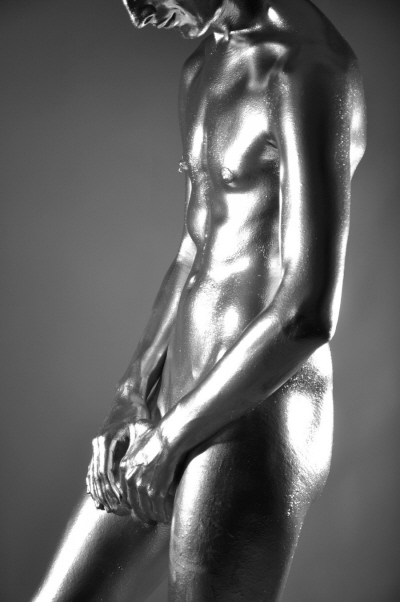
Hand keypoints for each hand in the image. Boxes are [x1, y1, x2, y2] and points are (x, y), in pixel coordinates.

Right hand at [86, 385, 149, 512]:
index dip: (113, 488)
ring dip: (99, 493)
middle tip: (116, 509)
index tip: (121, 501)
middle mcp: (98, 443)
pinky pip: (93, 470)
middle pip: (97, 476)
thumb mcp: (141, 426)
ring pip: (92, 475)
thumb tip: (150, 468)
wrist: (127, 397)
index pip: (106, 470)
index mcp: (106, 439)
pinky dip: (94, 485)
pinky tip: (98, 498)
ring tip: (108, 508)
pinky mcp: (98, 448)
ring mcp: (96, 446)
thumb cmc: (137, 412)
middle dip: (105, 494)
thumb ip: (142, 445)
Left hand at [119, 425, 179, 523]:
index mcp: (124, 467)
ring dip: (153, 517)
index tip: (139, 505)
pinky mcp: (155, 491)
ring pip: (145, 509)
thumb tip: (135, 433)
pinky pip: (157, 509)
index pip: (124, 490)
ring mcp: (141, 486)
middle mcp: (129, 479)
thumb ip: (133, 439)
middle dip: (141, 513)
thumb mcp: (138, 434)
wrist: (169, 437)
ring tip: (159, 519)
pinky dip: (163, 515)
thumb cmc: (157, 434)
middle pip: (133, 503)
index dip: (132, 501)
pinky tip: (167, 517)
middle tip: (148, 518)